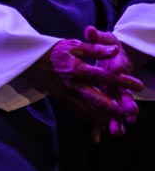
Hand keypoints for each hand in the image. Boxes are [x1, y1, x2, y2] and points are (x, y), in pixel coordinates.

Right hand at [27, 35, 143, 139]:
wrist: (32, 61)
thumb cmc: (55, 52)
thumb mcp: (73, 45)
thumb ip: (95, 49)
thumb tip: (114, 51)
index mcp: (76, 69)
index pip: (103, 76)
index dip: (122, 81)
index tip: (138, 85)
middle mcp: (72, 85)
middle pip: (96, 98)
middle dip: (114, 107)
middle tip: (130, 112)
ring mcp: (67, 95)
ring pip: (88, 109)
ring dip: (105, 117)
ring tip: (121, 123)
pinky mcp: (64, 100)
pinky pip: (79, 112)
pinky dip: (91, 120)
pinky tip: (102, 125)